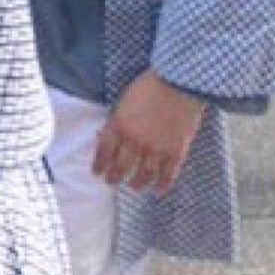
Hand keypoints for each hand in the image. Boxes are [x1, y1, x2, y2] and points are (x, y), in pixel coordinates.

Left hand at [91, 70, 203, 194]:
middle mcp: (135, 142)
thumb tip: (107, 134)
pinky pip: (168, 176)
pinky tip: (157, 190)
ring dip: (136, 183)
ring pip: (143, 175)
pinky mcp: (175, 153)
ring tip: (133, 186)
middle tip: (111, 182)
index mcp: (119, 126)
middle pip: (121, 167)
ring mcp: (156, 150)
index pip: (104, 152)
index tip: (97, 172)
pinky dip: (162, 185)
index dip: (99, 164)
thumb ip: (116, 120)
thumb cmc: (148, 86)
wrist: (177, 84)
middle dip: (114, 177)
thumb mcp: (124, 100)